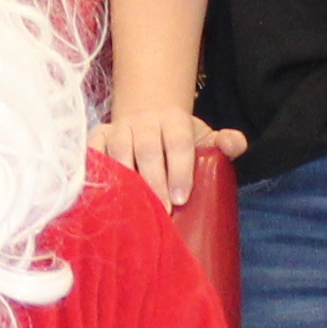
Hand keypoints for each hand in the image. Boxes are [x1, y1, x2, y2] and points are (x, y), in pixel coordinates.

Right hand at [90, 110, 246, 207]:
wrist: (147, 116)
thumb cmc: (179, 138)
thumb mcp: (205, 137)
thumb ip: (226, 142)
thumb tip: (233, 146)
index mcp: (174, 120)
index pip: (178, 142)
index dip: (180, 169)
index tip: (181, 199)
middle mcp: (144, 121)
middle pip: (147, 149)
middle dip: (154, 182)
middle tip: (161, 212)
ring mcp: (118, 128)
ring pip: (119, 152)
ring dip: (125, 181)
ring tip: (132, 210)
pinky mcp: (98, 136)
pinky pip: (93, 152)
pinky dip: (95, 170)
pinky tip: (101, 195)